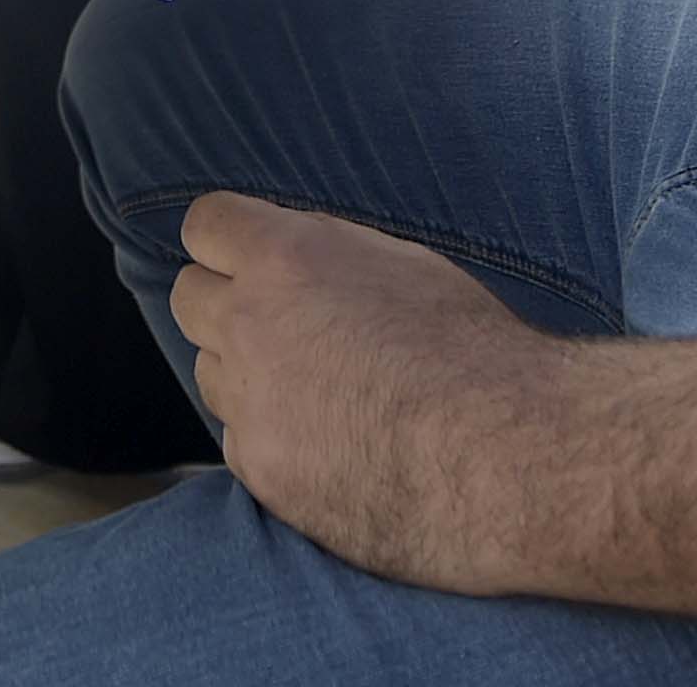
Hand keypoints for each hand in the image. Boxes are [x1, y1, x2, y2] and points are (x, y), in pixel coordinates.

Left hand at [169, 194, 576, 599]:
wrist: (506, 454)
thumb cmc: (473, 351)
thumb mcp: (403, 264)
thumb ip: (328, 253)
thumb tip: (291, 252)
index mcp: (285, 257)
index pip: (204, 226)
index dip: (228, 243)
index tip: (248, 260)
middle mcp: (250, 322)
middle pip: (190, 298)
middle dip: (226, 306)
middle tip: (280, 329)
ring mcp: (250, 401)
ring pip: (212, 374)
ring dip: (248, 379)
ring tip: (322, 395)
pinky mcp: (261, 469)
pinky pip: (241, 442)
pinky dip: (274, 443)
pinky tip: (332, 448)